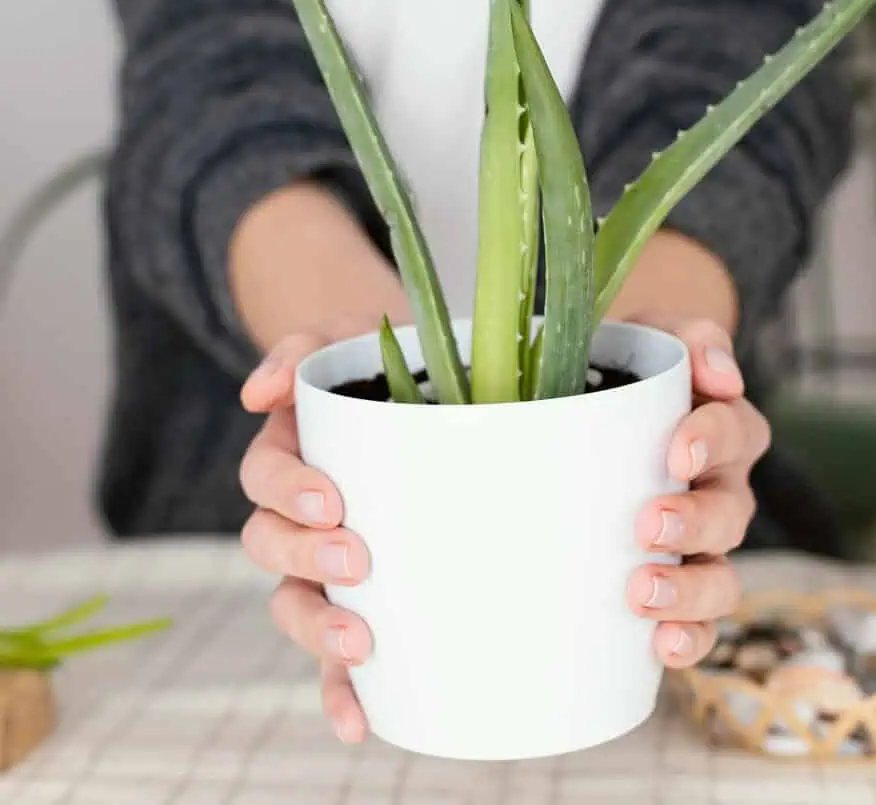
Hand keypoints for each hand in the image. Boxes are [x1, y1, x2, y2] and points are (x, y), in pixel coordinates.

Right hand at [238, 322, 376, 744]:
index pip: (264, 479)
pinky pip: (334, 659)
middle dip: (307, 560)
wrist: (428, 384)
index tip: (332, 500)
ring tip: (361, 645)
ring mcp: (323, 563)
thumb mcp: (347, 337)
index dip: (288, 493)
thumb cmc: (383, 361)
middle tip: (357, 559)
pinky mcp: (360, 602)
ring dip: (317, 632)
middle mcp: (297, 514)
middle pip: (269, 548)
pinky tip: (361, 725)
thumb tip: (261, 392)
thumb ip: (302, 351)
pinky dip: (338, 695)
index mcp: (290, 452)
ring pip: (293, 607)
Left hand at [623, 315, 769, 668]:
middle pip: (729, 514)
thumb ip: (693, 341)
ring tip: (643, 595)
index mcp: (725, 427)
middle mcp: (722, 488)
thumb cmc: (630, 366)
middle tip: (647, 526)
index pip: (736, 432)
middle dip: (693, 525)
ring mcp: (702, 543)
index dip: (711, 442)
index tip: (676, 452)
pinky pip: (700, 620)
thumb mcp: (657, 336)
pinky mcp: (677, 578)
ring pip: (720, 576)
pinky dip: (691, 637)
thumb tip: (721, 374)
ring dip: (690, 592)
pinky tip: (663, 647)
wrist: (597, 394)